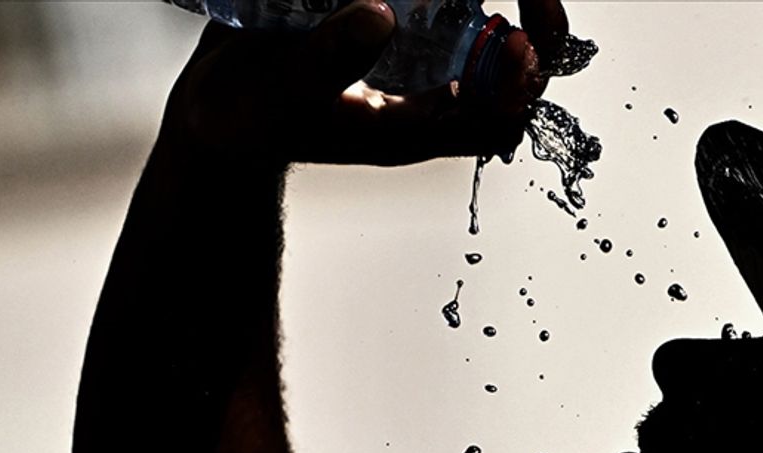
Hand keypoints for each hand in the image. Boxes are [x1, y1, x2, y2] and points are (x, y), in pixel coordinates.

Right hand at [161, 0, 569, 165]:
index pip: (495, 122)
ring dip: (512, 19)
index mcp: (411, 130)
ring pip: (493, 51)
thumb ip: (328, 58)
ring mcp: (421, 74)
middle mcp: (429, 104)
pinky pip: (456, 27)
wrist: (224, 108)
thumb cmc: (250, 115)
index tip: (517, 37)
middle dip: (539, 41)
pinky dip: (468, 8)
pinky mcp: (405, 46)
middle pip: (513, 86)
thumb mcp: (282, 88)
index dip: (518, 85)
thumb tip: (381, 17)